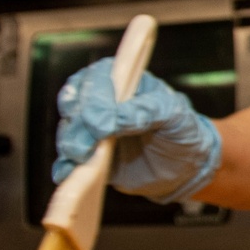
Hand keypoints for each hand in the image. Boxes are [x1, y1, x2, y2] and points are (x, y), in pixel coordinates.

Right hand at [53, 57, 221, 203]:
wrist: (184, 169)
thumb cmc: (182, 133)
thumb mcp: (175, 116)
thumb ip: (147, 111)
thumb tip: (112, 116)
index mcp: (126, 83)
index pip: (100, 77)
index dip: (94, 95)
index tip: (99, 121)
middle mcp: (105, 102)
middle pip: (77, 101)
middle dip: (77, 121)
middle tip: (84, 143)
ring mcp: (94, 128)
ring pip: (69, 127)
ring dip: (69, 141)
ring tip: (77, 156)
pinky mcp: (89, 154)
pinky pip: (69, 156)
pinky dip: (65, 163)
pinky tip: (66, 172)